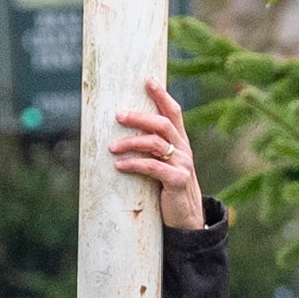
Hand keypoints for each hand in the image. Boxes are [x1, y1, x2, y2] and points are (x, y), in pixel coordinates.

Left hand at [108, 80, 207, 231]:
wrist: (187, 218)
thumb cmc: (168, 188)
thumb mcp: (163, 164)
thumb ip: (151, 149)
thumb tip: (121, 134)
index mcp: (180, 141)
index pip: (173, 112)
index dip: (161, 94)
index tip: (147, 79)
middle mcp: (184, 149)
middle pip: (162, 123)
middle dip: (139, 117)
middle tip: (118, 115)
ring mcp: (182, 164)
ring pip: (155, 143)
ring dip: (131, 142)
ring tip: (112, 147)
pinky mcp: (177, 181)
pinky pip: (153, 167)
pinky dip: (134, 164)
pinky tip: (119, 165)